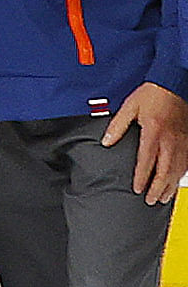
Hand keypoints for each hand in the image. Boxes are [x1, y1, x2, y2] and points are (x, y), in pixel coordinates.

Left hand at [114, 82, 187, 204]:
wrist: (173, 85)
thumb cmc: (151, 95)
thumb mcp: (129, 107)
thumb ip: (117, 125)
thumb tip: (106, 141)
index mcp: (153, 132)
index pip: (147, 160)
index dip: (142, 177)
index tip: (137, 189)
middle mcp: (169, 140)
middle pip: (164, 170)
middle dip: (157, 188)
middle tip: (150, 200)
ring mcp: (181, 142)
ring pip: (177, 170)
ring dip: (169, 186)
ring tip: (162, 197)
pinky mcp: (187, 141)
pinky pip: (185, 163)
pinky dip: (180, 176)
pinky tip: (175, 182)